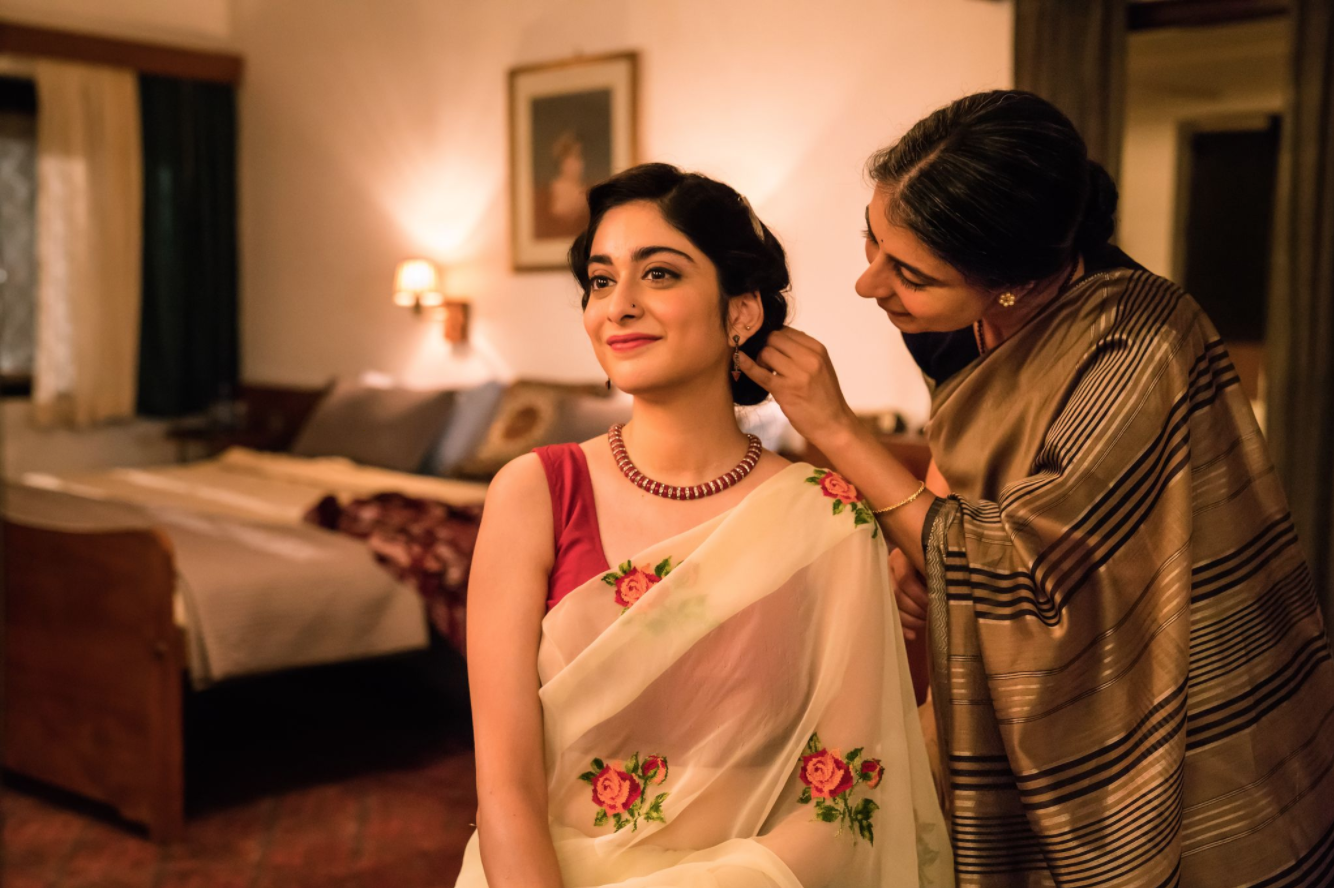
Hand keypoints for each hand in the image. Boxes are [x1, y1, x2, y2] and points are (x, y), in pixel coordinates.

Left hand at [735, 327, 856, 447]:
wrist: (833, 424)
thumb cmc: (824, 397)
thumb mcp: (820, 366)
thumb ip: (802, 351)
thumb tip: (775, 339)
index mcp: (817, 349)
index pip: (786, 331)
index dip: (774, 339)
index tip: (772, 350)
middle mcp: (809, 358)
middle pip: (774, 338)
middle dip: (766, 347)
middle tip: (768, 364)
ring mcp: (797, 374)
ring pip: (766, 352)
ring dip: (761, 361)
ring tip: (768, 374)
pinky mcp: (785, 390)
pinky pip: (759, 373)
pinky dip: (747, 365)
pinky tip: (740, 360)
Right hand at [889, 547, 927, 641]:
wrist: (918, 558)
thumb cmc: (931, 561)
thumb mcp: (932, 563)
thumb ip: (935, 575)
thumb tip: (944, 597)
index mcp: (900, 558)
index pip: (904, 579)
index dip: (919, 595)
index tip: (934, 603)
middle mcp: (888, 570)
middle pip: (896, 594)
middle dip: (916, 609)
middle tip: (931, 616)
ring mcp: (883, 584)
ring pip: (892, 606)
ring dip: (911, 619)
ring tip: (926, 623)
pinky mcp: (884, 598)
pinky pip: (890, 615)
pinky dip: (903, 628)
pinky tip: (913, 635)